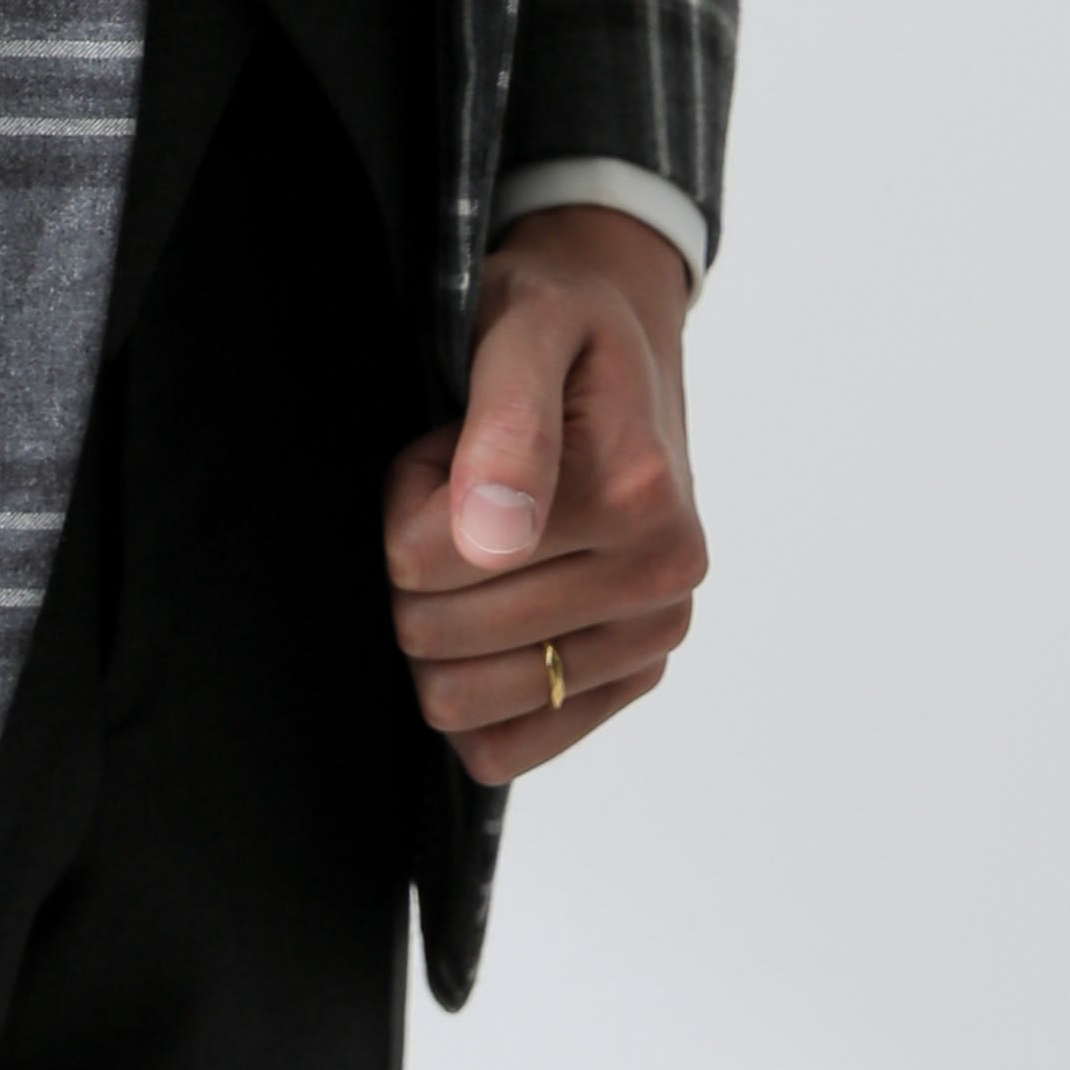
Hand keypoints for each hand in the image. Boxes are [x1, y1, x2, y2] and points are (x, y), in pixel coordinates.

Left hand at [384, 205, 707, 784]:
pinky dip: (472, 687)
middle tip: (466, 485)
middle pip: (435, 635)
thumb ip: (505, 421)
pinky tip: (496, 606)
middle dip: (419, 556)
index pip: (425, 558)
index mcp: (634, 496)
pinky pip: (506, 748)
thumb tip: (493, 538)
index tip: (452, 443)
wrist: (626, 330)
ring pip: (460, 701)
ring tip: (485, 534)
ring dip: (443, 613)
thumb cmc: (561, 322)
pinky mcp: (632, 681)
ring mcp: (652, 640)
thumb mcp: (525, 323)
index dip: (409, 495)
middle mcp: (661, 579)